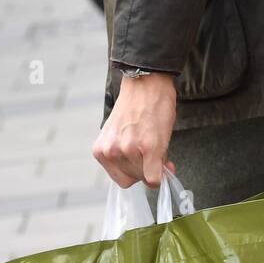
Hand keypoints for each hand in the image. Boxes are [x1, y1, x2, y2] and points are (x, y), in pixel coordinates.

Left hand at [92, 72, 176, 188]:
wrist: (146, 83)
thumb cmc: (135, 107)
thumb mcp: (121, 135)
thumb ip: (130, 158)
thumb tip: (153, 178)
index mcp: (101, 150)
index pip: (121, 179)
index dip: (135, 172)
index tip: (142, 160)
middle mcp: (111, 152)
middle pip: (134, 179)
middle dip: (145, 167)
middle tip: (150, 147)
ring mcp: (129, 150)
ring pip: (146, 177)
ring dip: (154, 164)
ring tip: (154, 142)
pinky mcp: (148, 149)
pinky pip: (155, 177)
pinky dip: (162, 172)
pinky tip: (163, 156)